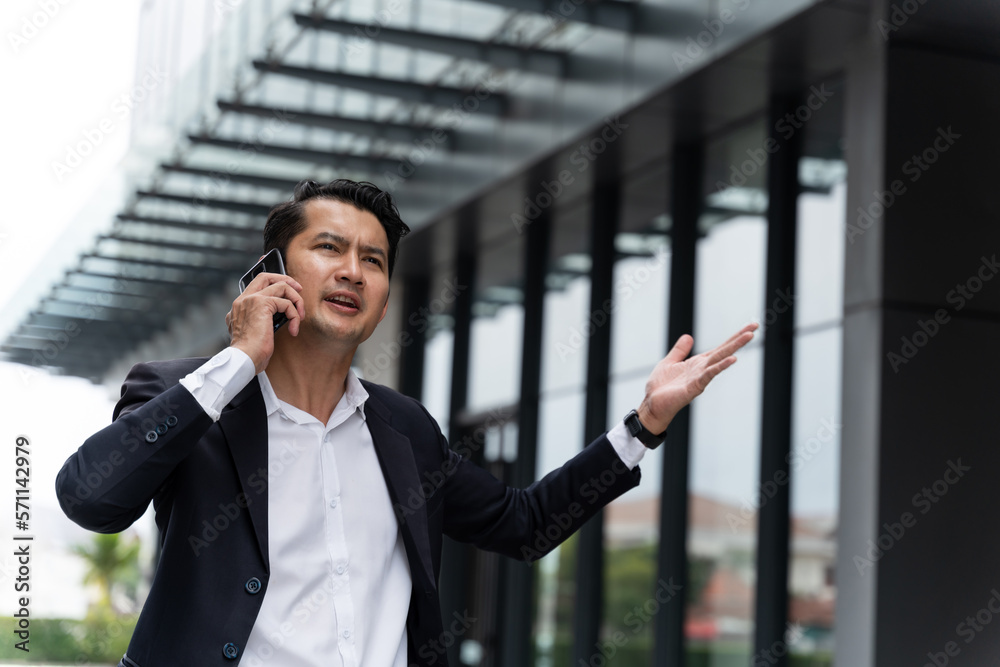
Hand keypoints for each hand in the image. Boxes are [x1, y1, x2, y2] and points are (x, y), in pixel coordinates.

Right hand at [226, 272, 304, 373]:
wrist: (243, 359)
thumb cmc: (250, 352)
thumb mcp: (254, 332)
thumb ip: (260, 320)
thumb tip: (279, 315)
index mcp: (239, 306)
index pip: (255, 284)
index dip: (271, 280)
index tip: (285, 286)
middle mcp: (243, 300)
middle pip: (266, 276)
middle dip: (286, 280)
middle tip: (299, 290)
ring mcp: (251, 299)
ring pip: (281, 286)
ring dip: (296, 300)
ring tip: (300, 316)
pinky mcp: (262, 304)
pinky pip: (287, 303)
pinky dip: (295, 315)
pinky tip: (294, 330)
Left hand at [635, 323, 757, 434]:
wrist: (652, 405)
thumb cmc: (661, 387)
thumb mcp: (669, 362)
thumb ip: (680, 351)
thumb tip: (688, 336)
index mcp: (698, 363)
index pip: (720, 348)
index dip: (734, 337)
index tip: (749, 327)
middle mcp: (703, 369)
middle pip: (724, 351)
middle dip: (739, 339)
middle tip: (755, 327)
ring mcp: (700, 378)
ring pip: (720, 360)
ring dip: (734, 348)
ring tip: (748, 337)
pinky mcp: (694, 387)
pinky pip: (709, 374)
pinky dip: (720, 366)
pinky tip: (732, 359)